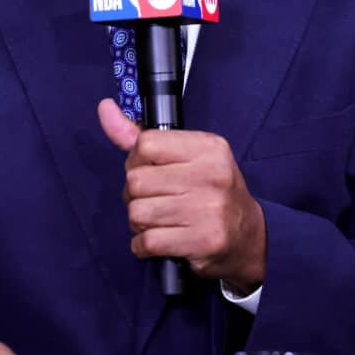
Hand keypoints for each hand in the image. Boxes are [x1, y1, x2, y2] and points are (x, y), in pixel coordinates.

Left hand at [97, 98, 266, 292]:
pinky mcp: (203, 241)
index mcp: (207, 147)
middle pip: (136, 181)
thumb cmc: (211, 192)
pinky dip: (143, 245)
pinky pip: (147, 241)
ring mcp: (208, 209)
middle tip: (153, 200)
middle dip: (134, 196)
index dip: (137, 161)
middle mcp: (210, 175)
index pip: (146, 144)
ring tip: (157, 220)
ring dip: (138, 222)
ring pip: (137, 213)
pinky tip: (159, 240)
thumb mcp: (186, 156)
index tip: (149, 171)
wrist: (249, 237)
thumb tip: (105, 108)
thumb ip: (141, 137)